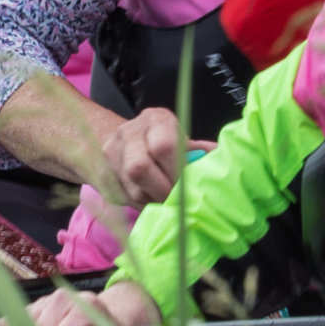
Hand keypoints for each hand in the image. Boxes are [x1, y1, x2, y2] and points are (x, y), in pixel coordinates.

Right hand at [94, 106, 209, 208]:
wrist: (115, 137)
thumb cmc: (158, 140)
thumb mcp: (179, 137)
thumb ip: (198, 151)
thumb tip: (222, 161)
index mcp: (156, 120)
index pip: (164, 146)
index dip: (176, 171)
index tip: (186, 185)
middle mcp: (129, 132)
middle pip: (140, 168)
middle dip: (162, 190)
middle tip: (175, 200)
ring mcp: (111, 153)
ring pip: (131, 188)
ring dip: (152, 201)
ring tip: (164, 201)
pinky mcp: (102, 174)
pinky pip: (123, 198)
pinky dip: (140, 205)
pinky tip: (149, 201)